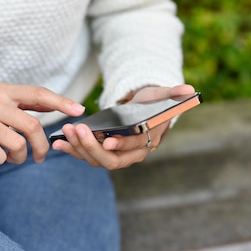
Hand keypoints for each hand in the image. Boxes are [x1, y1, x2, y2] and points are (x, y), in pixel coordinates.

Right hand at [0, 82, 84, 164]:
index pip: (38, 94)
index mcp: (6, 91)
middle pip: (32, 126)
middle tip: (41, 156)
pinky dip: (2, 159)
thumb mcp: (1, 96)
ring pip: (16, 143)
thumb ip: (27, 101)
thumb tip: (56, 103)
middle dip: (41, 146)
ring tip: (14, 157)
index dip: (61, 102)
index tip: (80, 110)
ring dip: (21, 156)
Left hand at [52, 84, 194, 169]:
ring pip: (96, 159)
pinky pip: (86, 155)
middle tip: (77, 129)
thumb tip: (190, 90)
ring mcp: (116, 155)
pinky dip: (73, 150)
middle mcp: (132, 154)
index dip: (121, 144)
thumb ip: (173, 94)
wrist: (144, 112)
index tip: (106, 140)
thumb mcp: (162, 96)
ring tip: (66, 132)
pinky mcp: (101, 152)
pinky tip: (59, 142)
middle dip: (92, 146)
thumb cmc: (153, 103)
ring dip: (79, 147)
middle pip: (111, 159)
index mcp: (148, 141)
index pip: (135, 147)